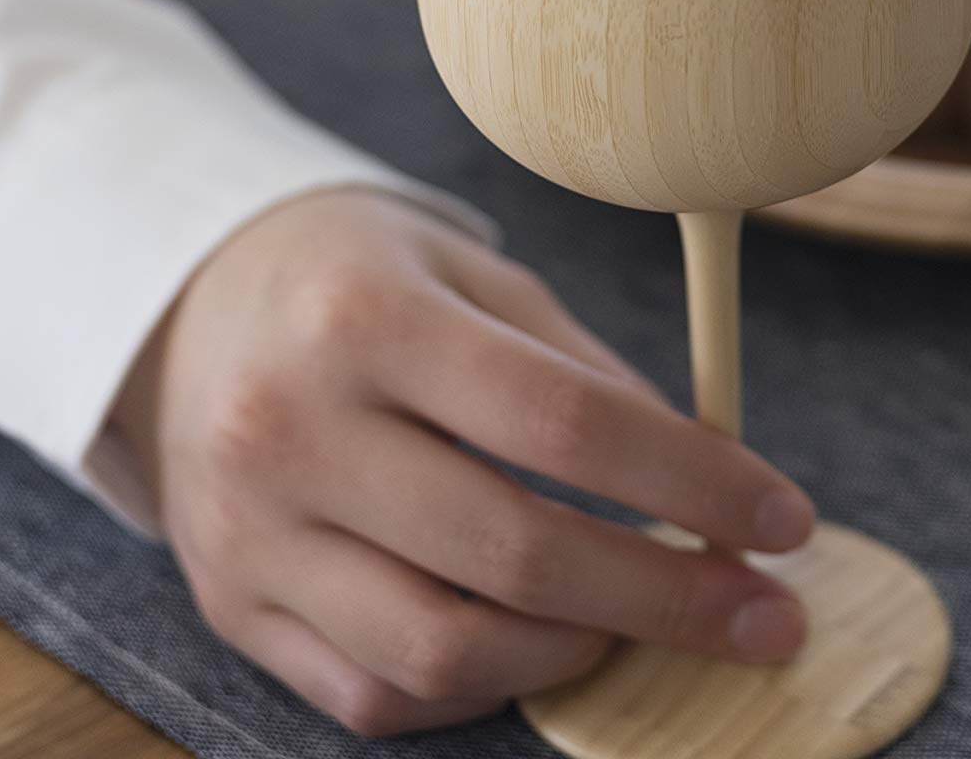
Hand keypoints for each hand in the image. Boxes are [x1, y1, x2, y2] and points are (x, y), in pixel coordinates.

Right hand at [109, 189, 816, 736]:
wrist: (184, 306)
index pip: (566, 424)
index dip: (694, 483)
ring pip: (441, 650)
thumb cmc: (363, 279)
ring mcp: (249, 535)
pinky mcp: (228, 608)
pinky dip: (480, 689)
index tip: (786, 521)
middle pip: (515, 551)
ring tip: (646, 621)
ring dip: (577, 653)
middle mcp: (292, 432)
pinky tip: (548, 645)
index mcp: (366, 322)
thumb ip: (584, 371)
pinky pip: (373, 694)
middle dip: (667, 597)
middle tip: (766, 617)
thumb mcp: (476, 276)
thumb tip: (704, 478)